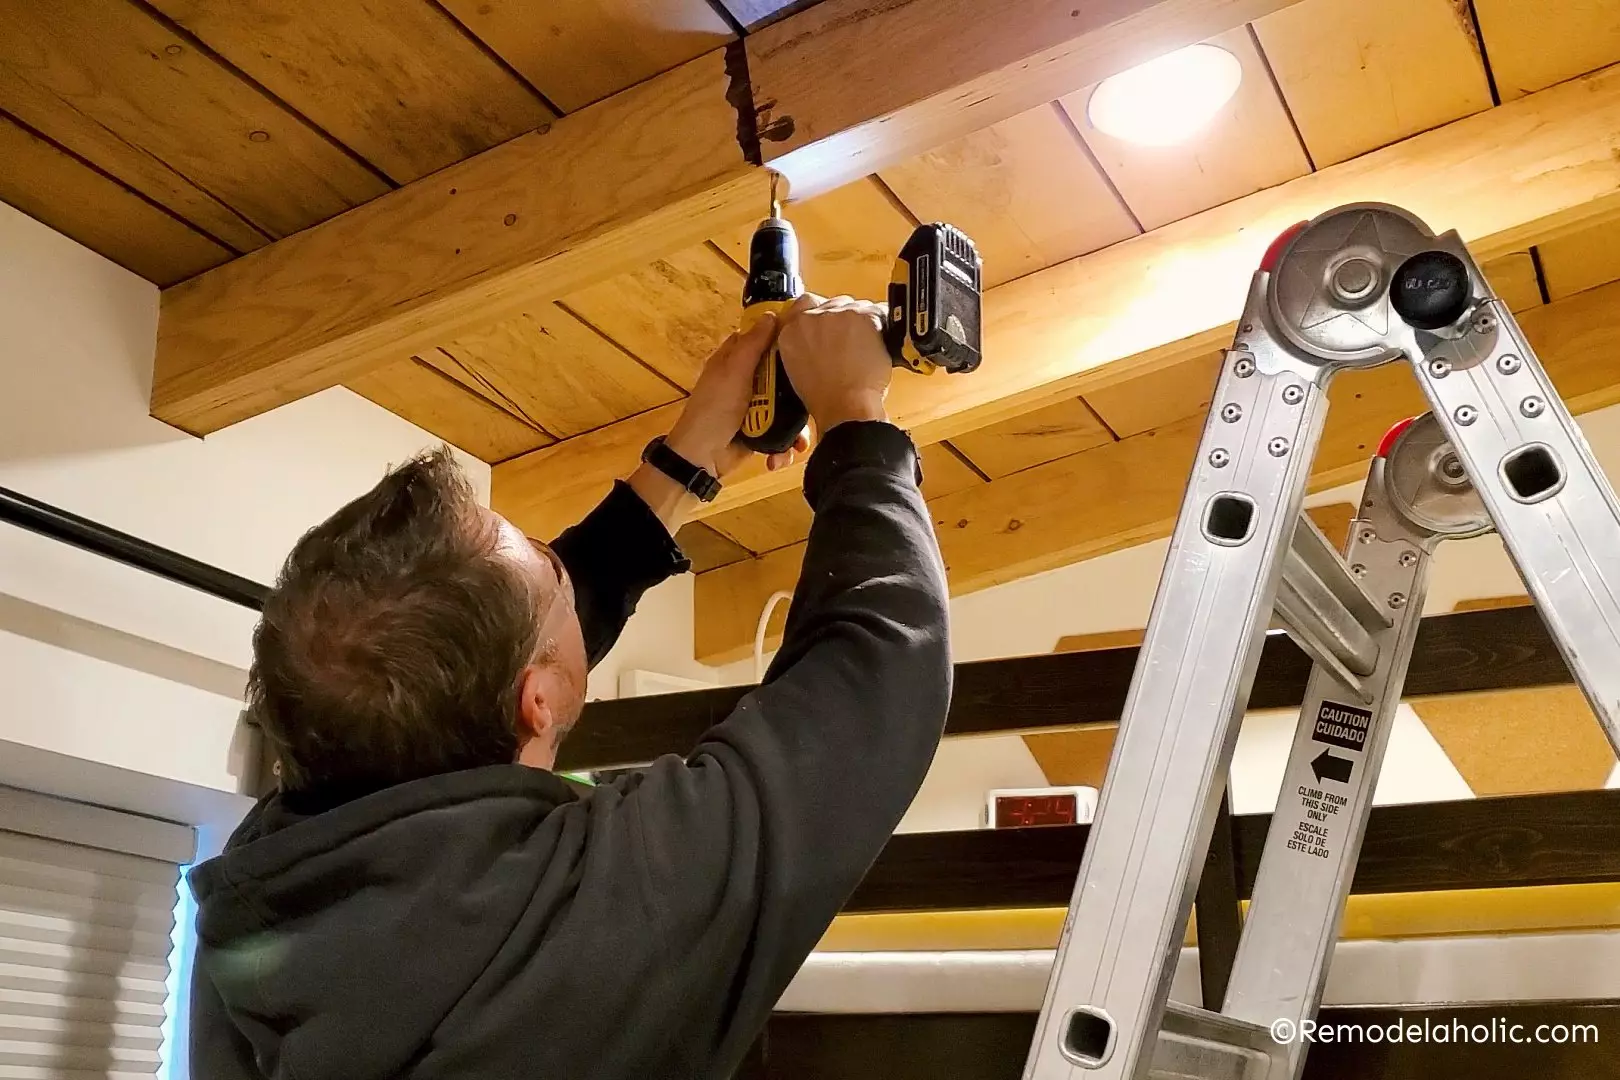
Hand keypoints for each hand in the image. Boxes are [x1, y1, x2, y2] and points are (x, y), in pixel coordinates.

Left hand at [629, 314, 809, 532]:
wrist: (703, 457)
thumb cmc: (715, 408)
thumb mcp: (734, 371)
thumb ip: (753, 344)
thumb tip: (771, 315)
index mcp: (736, 359)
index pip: (763, 338)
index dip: (784, 335)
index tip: (809, 336)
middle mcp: (748, 379)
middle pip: (783, 372)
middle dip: (798, 389)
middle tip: (814, 394)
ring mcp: (757, 405)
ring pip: (788, 404)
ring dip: (796, 426)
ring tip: (799, 440)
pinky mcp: (763, 429)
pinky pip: (784, 430)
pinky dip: (786, 444)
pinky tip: (786, 454)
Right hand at [776, 293, 892, 433]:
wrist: (844, 406)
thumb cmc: (825, 397)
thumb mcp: (798, 369)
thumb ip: (804, 345)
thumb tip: (819, 338)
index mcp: (791, 331)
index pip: (803, 305)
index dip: (819, 313)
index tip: (828, 323)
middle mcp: (811, 317)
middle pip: (832, 304)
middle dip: (843, 319)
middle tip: (851, 341)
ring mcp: (838, 314)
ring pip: (855, 306)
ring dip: (861, 321)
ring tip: (865, 347)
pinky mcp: (863, 316)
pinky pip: (877, 311)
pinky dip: (881, 325)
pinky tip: (879, 345)